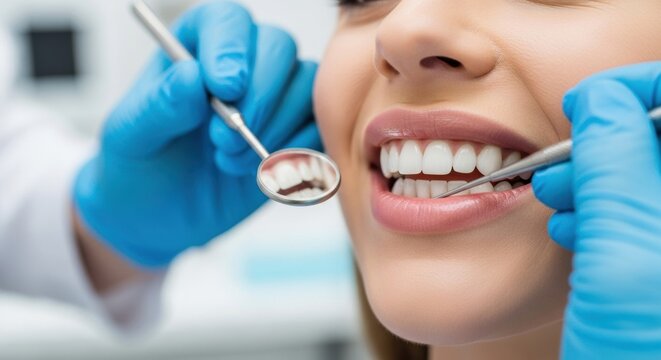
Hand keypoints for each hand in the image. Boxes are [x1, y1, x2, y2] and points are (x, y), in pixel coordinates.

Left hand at [74, 1, 319, 267]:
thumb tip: (192, 77)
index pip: (227, 20)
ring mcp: (273, 98)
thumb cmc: (138, 167)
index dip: (232, 47)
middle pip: (278, 47)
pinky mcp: (294, 135)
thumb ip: (158, 106)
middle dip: (258, 97)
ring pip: (305, 86)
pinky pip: (319, 128)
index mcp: (196, 47)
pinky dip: (295, 152)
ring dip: (274, 129)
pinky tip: (260, 172)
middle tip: (223, 139)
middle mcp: (242, 63)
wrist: (158, 218)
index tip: (224, 88)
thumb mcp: (130, 137)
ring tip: (230, 162)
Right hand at [532, 62, 660, 357]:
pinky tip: (572, 221)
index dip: (645, 90)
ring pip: (652, 177)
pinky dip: (605, 207)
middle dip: (617, 134)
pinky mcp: (656, 272)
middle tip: (569, 150)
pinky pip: (641, 215)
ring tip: (557, 189)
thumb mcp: (625, 261)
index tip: (595, 99)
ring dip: (602, 171)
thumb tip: (602, 99)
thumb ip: (616, 166)